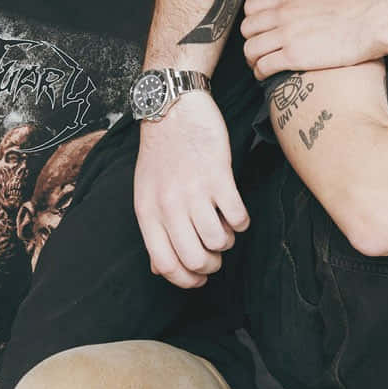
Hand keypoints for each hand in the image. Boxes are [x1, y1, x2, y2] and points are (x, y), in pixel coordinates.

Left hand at [134, 91, 248, 287]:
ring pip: (219, 242)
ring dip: (227, 241)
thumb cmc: (162, 153)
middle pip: (194, 259)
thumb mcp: (146, 193)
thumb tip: (160, 269)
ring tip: (224, 226)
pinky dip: (241, 222)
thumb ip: (154, 230)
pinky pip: (237, 217)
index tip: (199, 278)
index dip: (186, 280)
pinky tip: (235, 211)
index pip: (165, 265)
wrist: (173, 108)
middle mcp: (168, 206)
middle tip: (215, 252)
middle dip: (211, 265)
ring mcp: (193, 191)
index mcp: (147, 212)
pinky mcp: (218, 176)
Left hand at [240, 0, 387, 79]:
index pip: (252, 6)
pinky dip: (261, 73)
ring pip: (250, 49)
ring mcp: (287, 35)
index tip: (261, 30)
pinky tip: (268, 76)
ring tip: (260, 66)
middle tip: (259, 50)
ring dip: (252, 60)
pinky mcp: (295, 56)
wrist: (380, 18)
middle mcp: (283, 12)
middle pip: (247, 29)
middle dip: (250, 40)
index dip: (252, 20)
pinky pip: (264, 66)